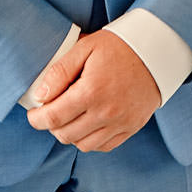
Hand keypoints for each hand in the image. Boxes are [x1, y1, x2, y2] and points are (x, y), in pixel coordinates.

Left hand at [24, 30, 162, 152]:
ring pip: (83, 145)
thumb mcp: (85, 48)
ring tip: (70, 117)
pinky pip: (103, 146)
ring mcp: (121, 123)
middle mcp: (106, 112)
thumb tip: (40, 95)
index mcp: (91, 91)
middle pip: (65, 134)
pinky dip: (91, 140)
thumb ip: (60, 71)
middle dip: (51, 126)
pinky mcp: (132, 127)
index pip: (53, 117)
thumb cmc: (119, 46)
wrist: (157, 50)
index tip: (33, 113)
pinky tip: (88, 123)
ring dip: (70, 134)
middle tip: (51, 112)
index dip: (36, 119)